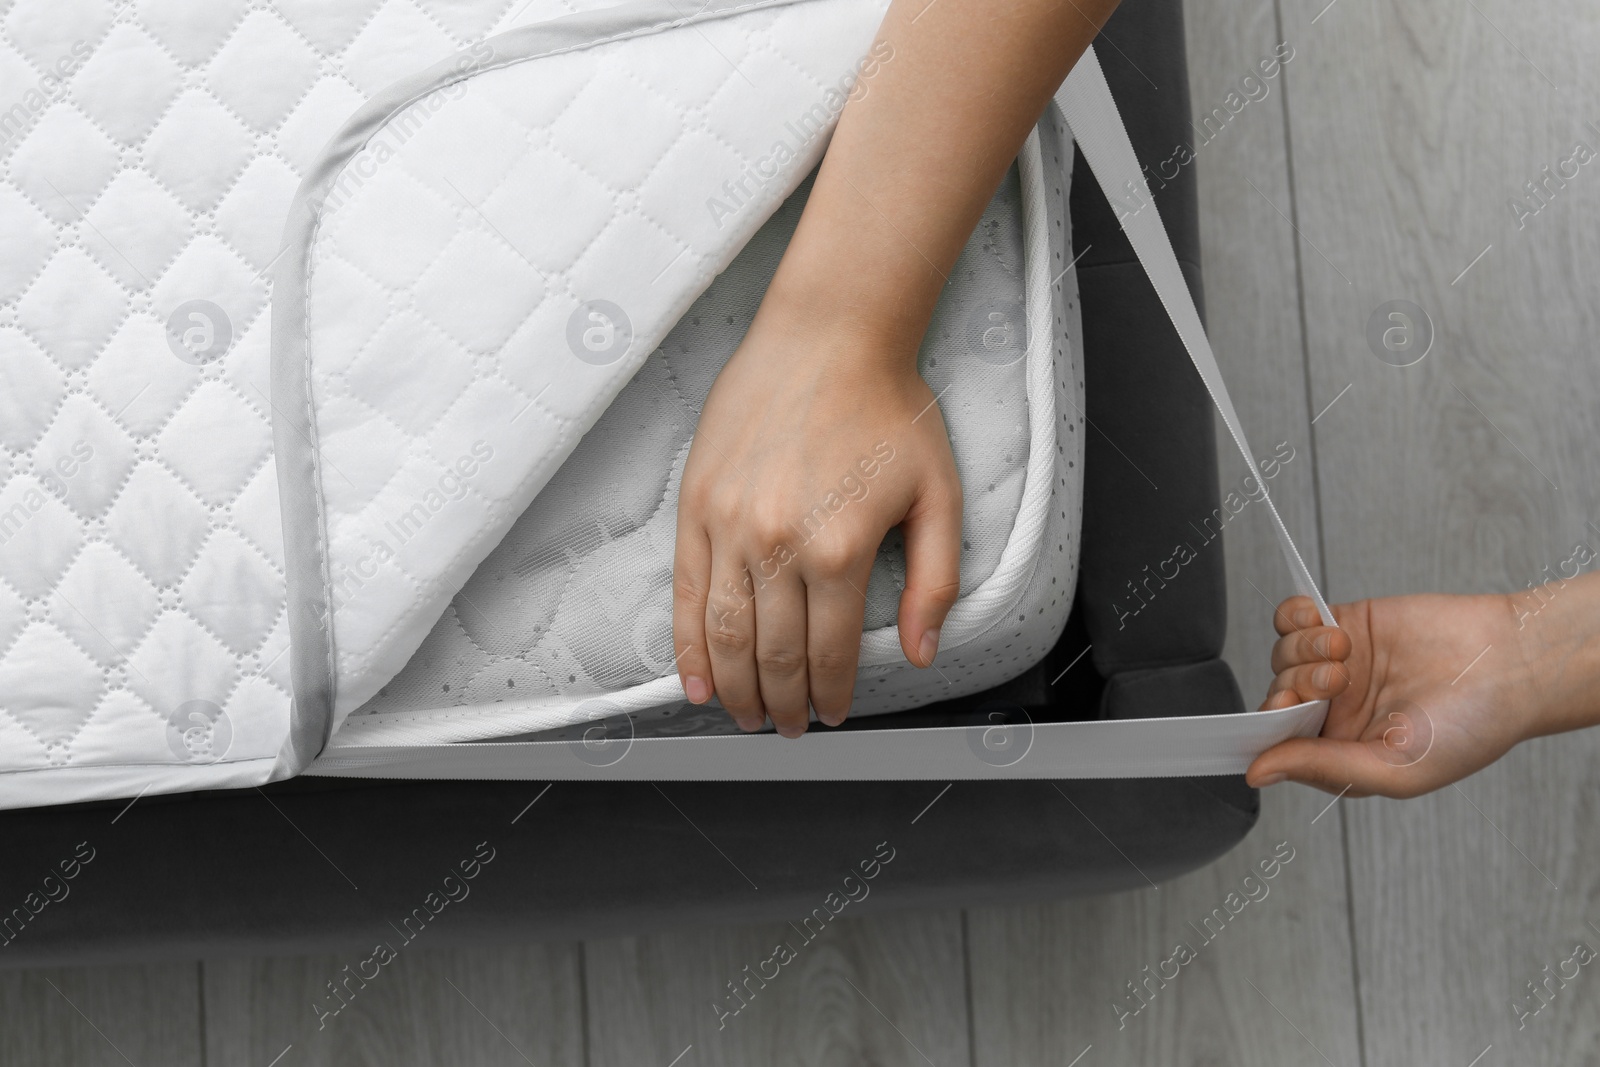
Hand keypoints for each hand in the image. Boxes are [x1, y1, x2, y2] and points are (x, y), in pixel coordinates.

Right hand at [671, 302, 962, 736]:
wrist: (830, 335)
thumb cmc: (890, 409)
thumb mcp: (940, 495)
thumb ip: (935, 581)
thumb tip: (922, 652)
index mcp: (841, 549)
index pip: (830, 653)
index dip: (832, 696)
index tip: (834, 714)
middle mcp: (778, 545)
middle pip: (773, 656)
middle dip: (782, 705)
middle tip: (788, 727)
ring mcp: (729, 526)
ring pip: (724, 635)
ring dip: (735, 689)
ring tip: (746, 716)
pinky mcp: (696, 506)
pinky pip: (685, 594)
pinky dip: (688, 647)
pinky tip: (696, 682)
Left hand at [1247, 591, 1540, 797]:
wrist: (1511, 664)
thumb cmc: (1468, 728)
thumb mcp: (1394, 767)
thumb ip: (1323, 768)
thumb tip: (1257, 774)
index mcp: (1343, 753)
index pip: (1281, 744)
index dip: (1270, 728)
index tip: (1284, 710)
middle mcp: (1337, 711)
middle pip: (1279, 696)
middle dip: (1295, 687)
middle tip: (1336, 682)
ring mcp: (1340, 666)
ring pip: (1283, 657)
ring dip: (1301, 651)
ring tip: (1343, 651)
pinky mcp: (1348, 625)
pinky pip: (1295, 620)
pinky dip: (1295, 618)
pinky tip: (1321, 622)